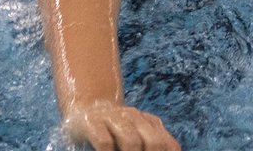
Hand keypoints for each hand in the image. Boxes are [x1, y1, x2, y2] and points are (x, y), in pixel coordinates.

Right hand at [64, 102, 180, 150]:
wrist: (85, 107)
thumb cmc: (114, 130)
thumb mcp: (138, 134)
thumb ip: (155, 141)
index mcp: (149, 122)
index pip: (167, 144)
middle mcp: (134, 117)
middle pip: (154, 142)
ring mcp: (113, 118)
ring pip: (131, 141)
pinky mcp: (93, 123)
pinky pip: (104, 142)